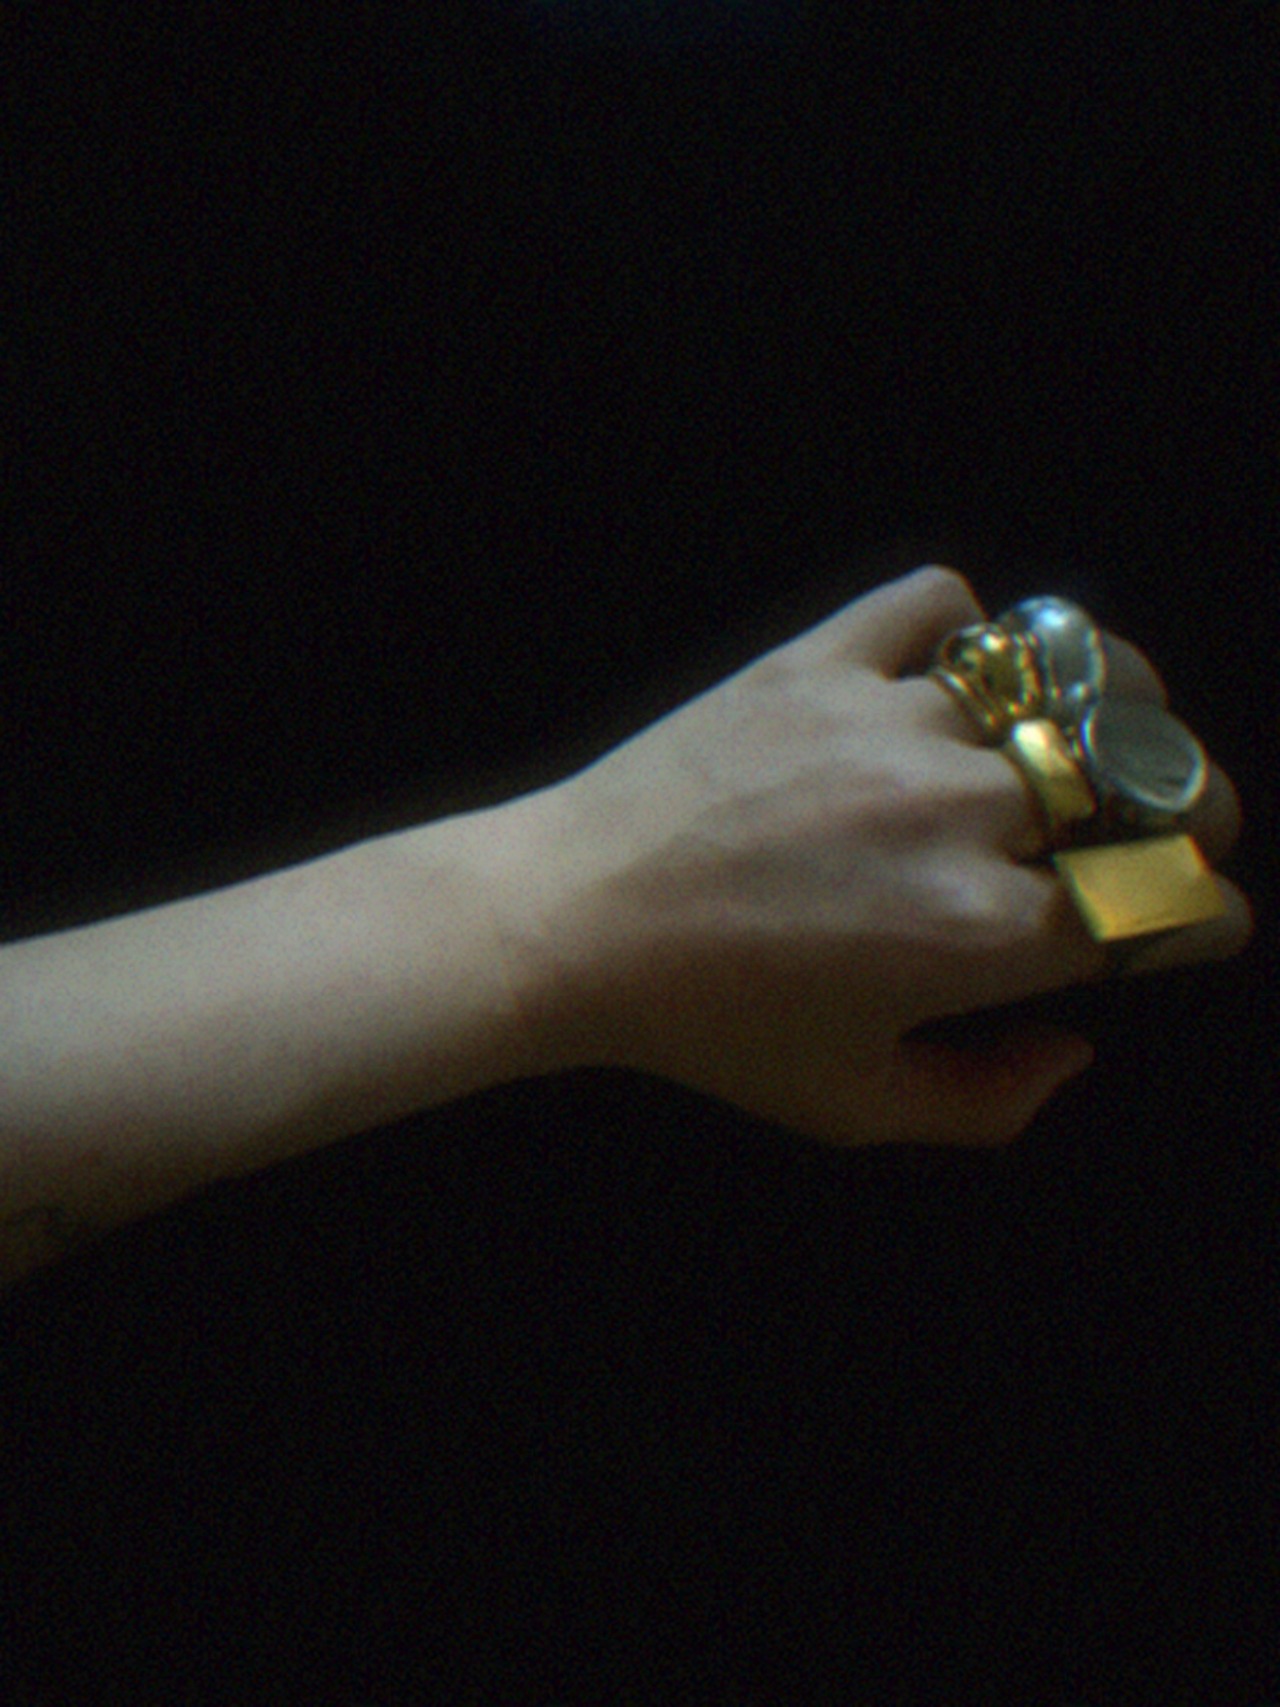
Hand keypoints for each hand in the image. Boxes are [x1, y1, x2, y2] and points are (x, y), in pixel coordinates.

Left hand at [518, 566, 1252, 1146]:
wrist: (570, 918)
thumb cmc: (706, 1026)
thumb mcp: (852, 1107)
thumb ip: (990, 1103)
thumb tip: (1077, 1047)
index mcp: (984, 935)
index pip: (1162, 907)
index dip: (1204, 916)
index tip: (1199, 916)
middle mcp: (962, 815)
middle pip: (1150, 781)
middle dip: (1195, 810)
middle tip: (1184, 821)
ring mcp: (893, 721)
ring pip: (1068, 676)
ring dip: (1110, 708)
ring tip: (1104, 728)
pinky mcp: (824, 657)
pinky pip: (940, 603)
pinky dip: (969, 628)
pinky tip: (954, 673)